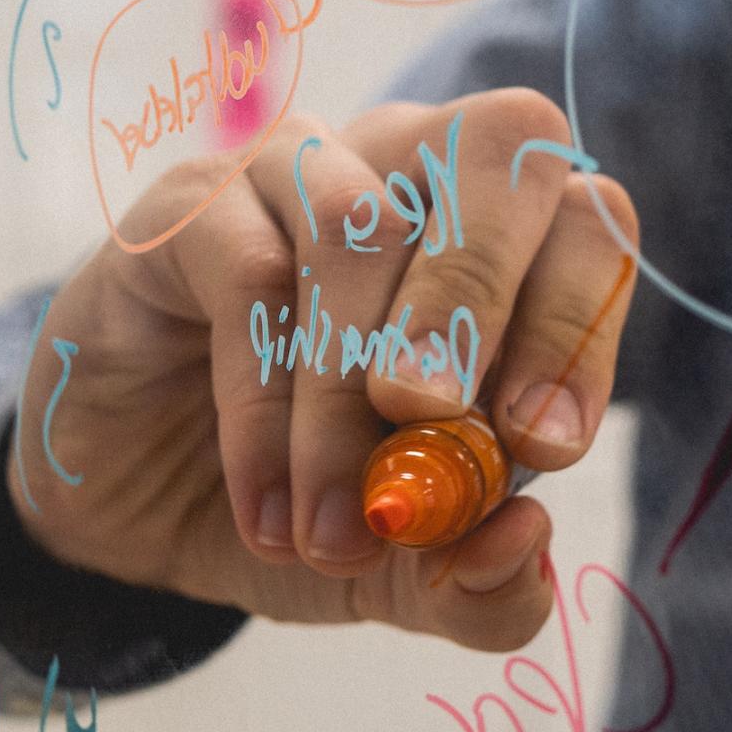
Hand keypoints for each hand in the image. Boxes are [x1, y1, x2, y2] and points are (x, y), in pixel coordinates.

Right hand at [9, 88, 638, 651]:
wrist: (141, 513)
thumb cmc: (308, 504)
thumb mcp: (409, 575)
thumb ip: (483, 585)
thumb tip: (528, 539)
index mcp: (505, 241)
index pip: (590, 222)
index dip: (579, 325)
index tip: (540, 450)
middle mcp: (415, 171)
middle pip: (500, 146)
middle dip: (480, 300)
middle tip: (433, 424)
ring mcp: (302, 171)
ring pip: (363, 226)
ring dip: (350, 395)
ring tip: (335, 531)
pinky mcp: (193, 205)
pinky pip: (249, 272)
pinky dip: (265, 408)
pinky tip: (266, 509)